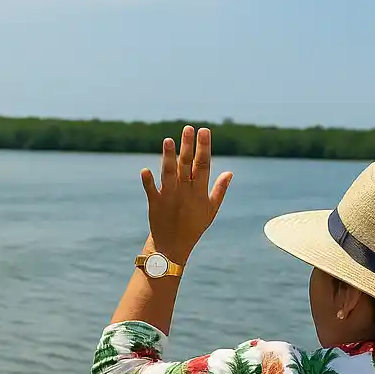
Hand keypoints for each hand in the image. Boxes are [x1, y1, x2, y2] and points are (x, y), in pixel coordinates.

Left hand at [141, 125, 232, 262]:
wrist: (174, 245)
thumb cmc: (194, 225)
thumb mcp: (211, 209)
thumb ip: (220, 189)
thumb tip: (230, 172)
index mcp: (199, 191)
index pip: (203, 164)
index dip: (204, 147)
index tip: (204, 130)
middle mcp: (185, 191)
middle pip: (186, 164)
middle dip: (188, 146)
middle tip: (188, 128)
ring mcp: (170, 196)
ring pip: (169, 174)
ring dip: (168, 158)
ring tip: (168, 140)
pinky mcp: (155, 203)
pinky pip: (151, 191)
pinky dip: (148, 182)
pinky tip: (144, 170)